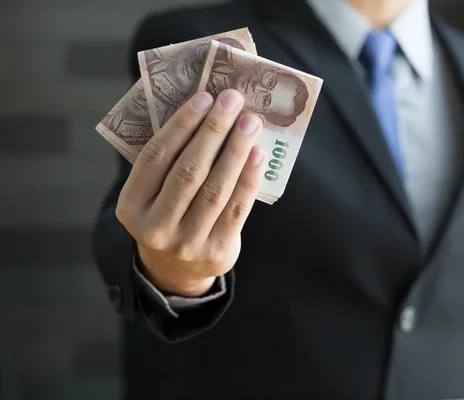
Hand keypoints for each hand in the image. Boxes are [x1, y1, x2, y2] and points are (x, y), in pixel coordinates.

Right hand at [116, 89, 265, 296]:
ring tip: (251, 122)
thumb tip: (206, 111)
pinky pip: (237, 209)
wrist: (176, 270)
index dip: (181, 125)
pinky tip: (257, 154)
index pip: (155, 157)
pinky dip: (249, 179)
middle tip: (232, 100)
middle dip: (214, 131)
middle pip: (188, 170)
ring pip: (215, 189)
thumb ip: (168, 163)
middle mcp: (155, 226)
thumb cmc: (167, 216)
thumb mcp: (152, 195)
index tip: (204, 98)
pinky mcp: (216, 251)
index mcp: (131, 206)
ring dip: (236, 150)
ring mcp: (186, 242)